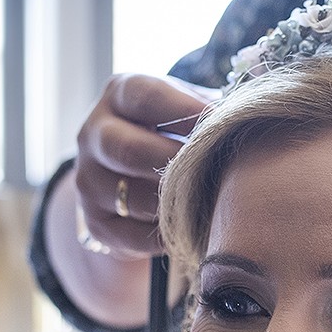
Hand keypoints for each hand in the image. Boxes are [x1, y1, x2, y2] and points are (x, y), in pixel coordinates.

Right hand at [74, 73, 217, 257]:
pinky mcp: (96, 223)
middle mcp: (93, 135)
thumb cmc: (170, 137)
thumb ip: (205, 106)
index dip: (186, 109)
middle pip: (128, 150)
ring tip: (205, 201)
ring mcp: (88, 181)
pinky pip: (133, 236)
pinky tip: (189, 227)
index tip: (220, 122)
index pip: (144, 95)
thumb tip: (242, 113)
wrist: (128, 185)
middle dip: (176, 164)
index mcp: (118, 95)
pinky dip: (166, 235)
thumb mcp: (181, 109)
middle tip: (210, 170)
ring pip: (131, 198)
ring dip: (173, 203)